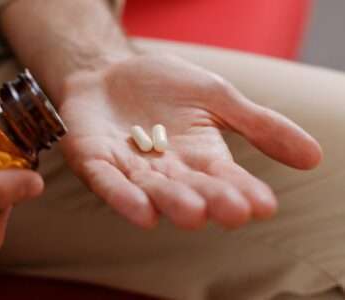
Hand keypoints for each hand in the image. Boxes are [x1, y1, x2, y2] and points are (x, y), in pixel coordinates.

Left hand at [59, 54, 321, 229]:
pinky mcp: (94, 162)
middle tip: (232, 211)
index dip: (242, 190)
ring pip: (151, 190)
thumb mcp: (216, 96)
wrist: (109, 71)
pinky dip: (123, 197)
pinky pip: (108, 183)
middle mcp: (166, 170)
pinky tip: (141, 212)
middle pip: (190, 188)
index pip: (224, 177)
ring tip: (192, 212)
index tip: (263, 204)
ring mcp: (128, 169)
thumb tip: (314, 157)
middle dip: (209, 199)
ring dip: (171, 202)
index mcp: (199, 157)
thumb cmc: (162, 86)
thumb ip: (258, 124)